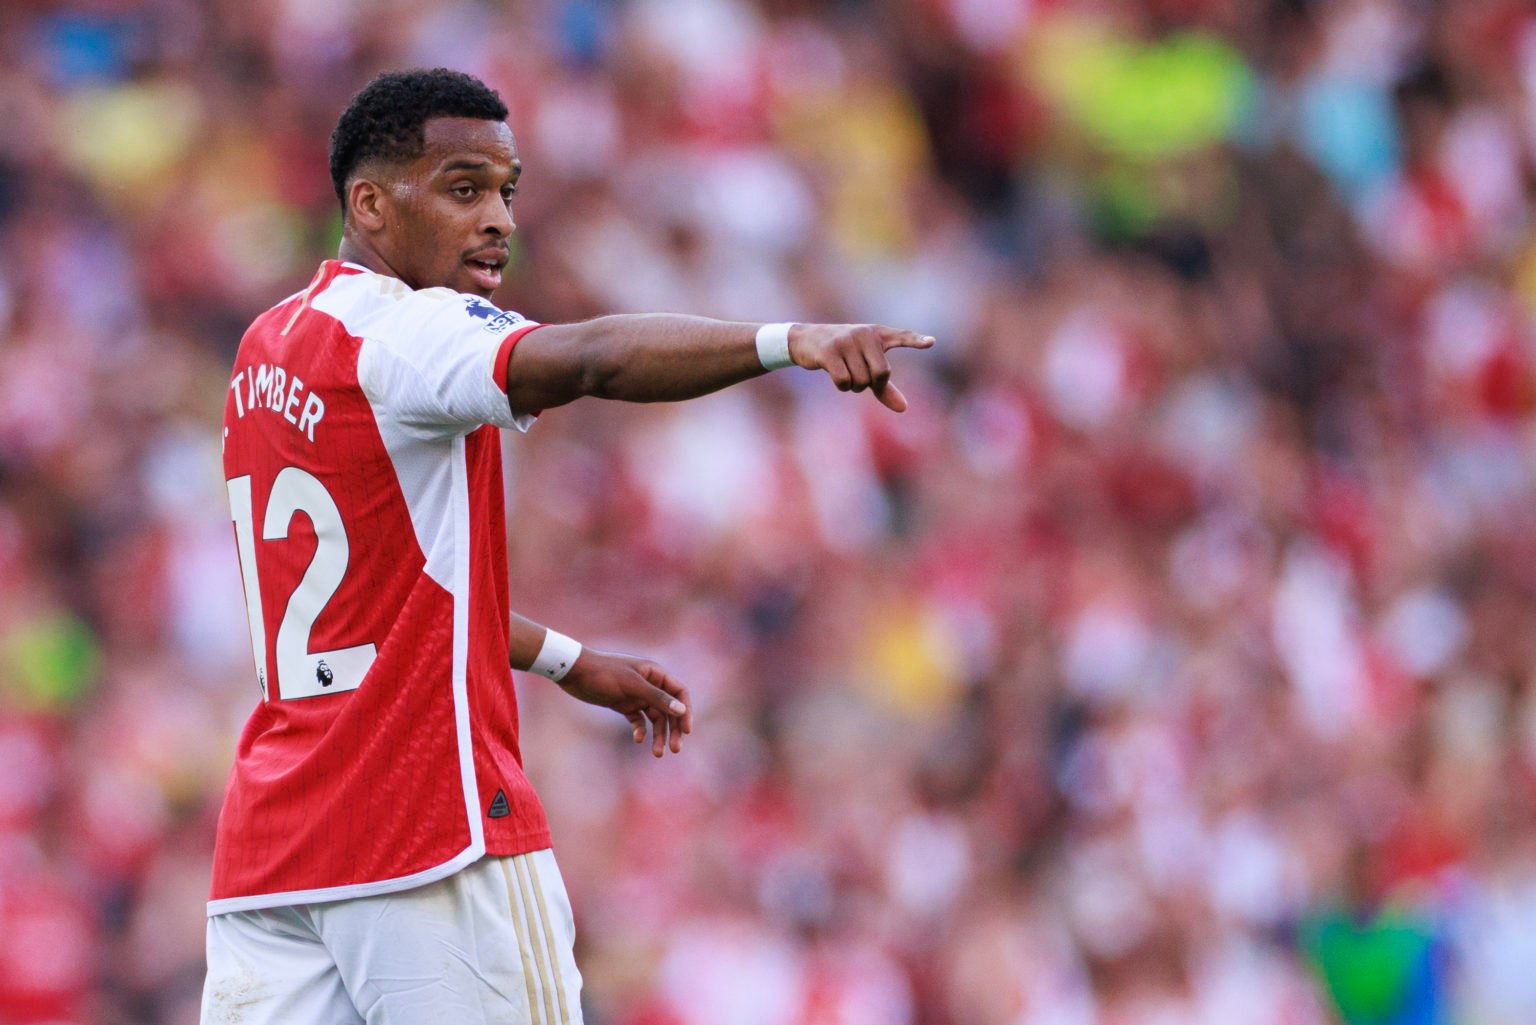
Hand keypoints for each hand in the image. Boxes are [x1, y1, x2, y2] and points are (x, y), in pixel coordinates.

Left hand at [555, 649, 692, 756]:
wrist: (574, 672)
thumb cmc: (604, 673)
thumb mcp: (632, 686)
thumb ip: (657, 697)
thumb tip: (681, 710)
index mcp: (655, 673)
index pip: (680, 693)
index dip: (686, 712)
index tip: (686, 732)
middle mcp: (649, 684)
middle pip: (670, 709)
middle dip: (674, 729)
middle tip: (675, 749)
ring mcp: (637, 695)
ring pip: (655, 718)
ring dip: (658, 735)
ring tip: (657, 754)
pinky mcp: (624, 704)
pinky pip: (639, 721)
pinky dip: (640, 731)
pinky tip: (637, 740)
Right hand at [789, 324, 935, 411]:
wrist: (807, 339)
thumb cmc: (843, 354)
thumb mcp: (864, 365)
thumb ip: (885, 387)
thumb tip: (904, 409)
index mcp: (878, 334)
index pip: (902, 336)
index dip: (916, 340)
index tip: (931, 342)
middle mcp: (865, 334)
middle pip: (881, 374)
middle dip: (871, 384)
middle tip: (859, 378)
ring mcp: (846, 341)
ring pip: (861, 380)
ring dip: (854, 386)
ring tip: (844, 373)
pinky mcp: (830, 351)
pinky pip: (844, 381)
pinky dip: (842, 386)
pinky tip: (834, 375)